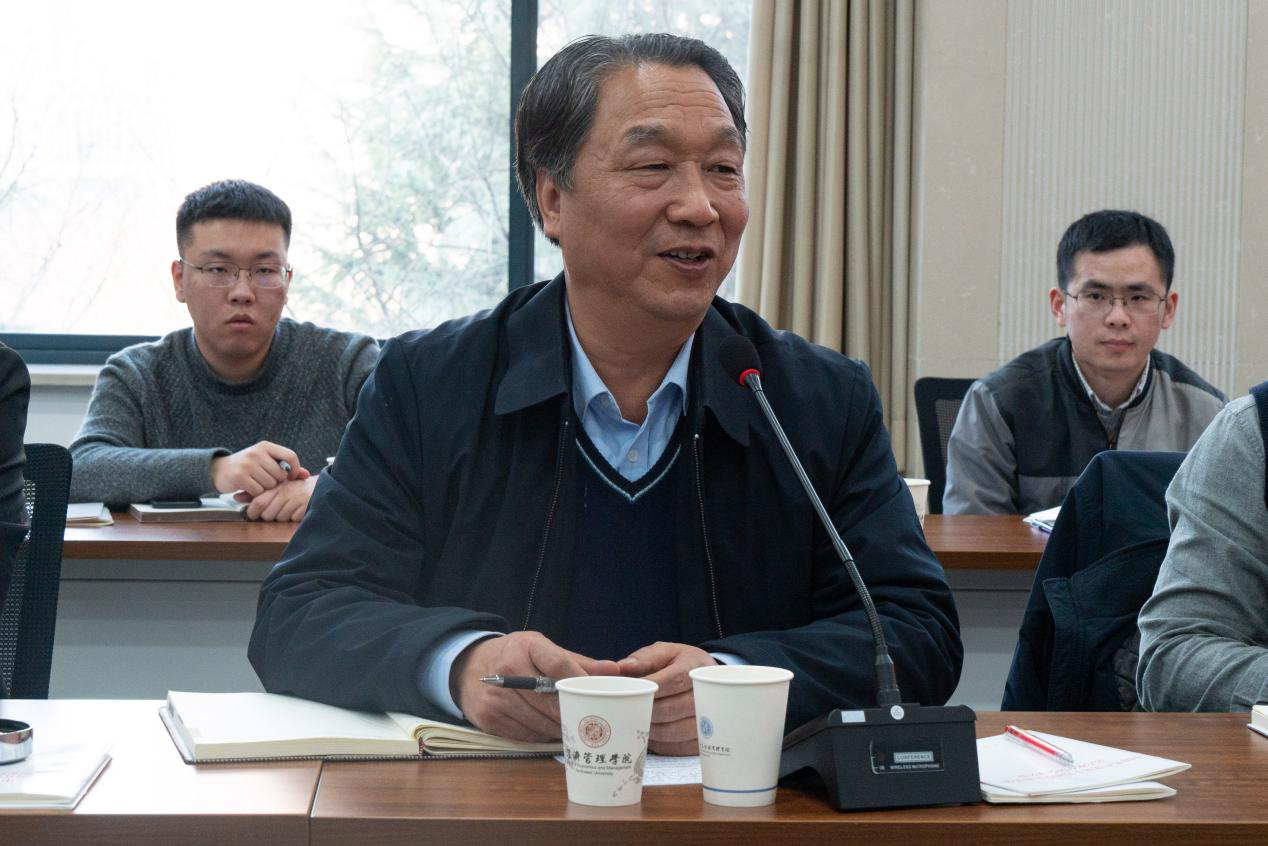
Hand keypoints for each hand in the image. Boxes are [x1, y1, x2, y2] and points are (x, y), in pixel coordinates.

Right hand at [211, 441, 306, 496]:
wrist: (219, 470)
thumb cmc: (248, 467)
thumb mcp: (266, 462)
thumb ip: (286, 468)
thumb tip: (306, 475)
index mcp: (265, 446)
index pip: (290, 456)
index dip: (294, 469)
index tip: (290, 478)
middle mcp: (257, 452)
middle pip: (280, 474)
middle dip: (276, 482)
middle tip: (265, 481)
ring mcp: (247, 464)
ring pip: (270, 484)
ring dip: (265, 489)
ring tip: (255, 483)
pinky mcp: (240, 476)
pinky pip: (258, 491)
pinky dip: (256, 493)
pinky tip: (248, 489)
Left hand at [241, 475, 317, 521]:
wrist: (319, 486)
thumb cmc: (293, 489)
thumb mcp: (275, 488)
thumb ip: (255, 493)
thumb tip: (236, 497)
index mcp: (276, 487)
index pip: (258, 502)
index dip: (253, 511)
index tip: (254, 514)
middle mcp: (285, 493)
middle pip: (267, 515)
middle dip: (270, 516)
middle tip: (276, 510)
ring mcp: (295, 500)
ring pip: (279, 518)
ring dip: (283, 517)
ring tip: (289, 508)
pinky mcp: (304, 507)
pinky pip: (292, 519)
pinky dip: (294, 518)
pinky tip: (297, 510)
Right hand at [451, 632, 619, 742]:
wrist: (468, 666)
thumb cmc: (514, 655)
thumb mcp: (541, 648)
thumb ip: (577, 662)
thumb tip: (614, 670)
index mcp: (524, 647)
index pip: (558, 664)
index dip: (580, 681)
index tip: (596, 693)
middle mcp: (507, 671)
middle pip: (550, 700)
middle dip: (573, 712)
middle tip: (592, 720)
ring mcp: (495, 697)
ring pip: (539, 722)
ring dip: (560, 728)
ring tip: (574, 728)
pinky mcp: (488, 719)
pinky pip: (525, 734)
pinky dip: (541, 735)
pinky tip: (550, 730)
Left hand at [618, 641, 716, 754]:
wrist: (702, 679)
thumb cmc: (676, 664)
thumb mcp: (662, 653)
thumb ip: (642, 659)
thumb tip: (619, 668)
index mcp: (695, 666)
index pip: (673, 680)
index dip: (650, 690)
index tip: (630, 694)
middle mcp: (707, 692)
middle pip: (673, 708)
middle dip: (647, 711)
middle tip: (628, 711)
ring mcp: (710, 717)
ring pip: (676, 731)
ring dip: (652, 729)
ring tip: (636, 722)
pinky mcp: (704, 737)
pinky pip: (679, 747)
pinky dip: (661, 743)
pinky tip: (650, 735)